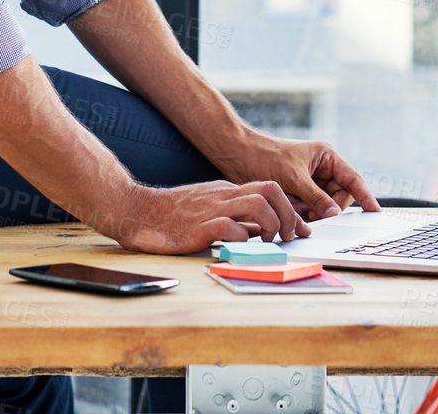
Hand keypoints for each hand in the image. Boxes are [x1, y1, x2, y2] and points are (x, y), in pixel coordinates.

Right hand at [100, 180, 310, 254]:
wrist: (136, 210)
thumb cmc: (170, 215)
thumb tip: (260, 233)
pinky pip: (232, 226)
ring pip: (259, 203)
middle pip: (272, 190)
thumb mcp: (208, 211)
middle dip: (290, 214)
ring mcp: (213, 208)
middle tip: (290, 236)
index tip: (300, 229)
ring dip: (273, 224)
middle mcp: (224, 195)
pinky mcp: (200, 226)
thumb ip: (234, 219)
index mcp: (226, 191)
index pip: (270, 190)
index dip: (291, 210)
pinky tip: (239, 247)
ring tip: (269, 242)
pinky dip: (243, 238)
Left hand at [212, 132, 380, 220]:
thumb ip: (316, 198)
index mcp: (326, 157)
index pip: (352, 179)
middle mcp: (321, 168)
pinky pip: (309, 207)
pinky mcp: (298, 190)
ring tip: (296, 208)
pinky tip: (291, 209)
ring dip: (313, 212)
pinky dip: (302, 212)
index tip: (375, 211)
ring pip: (323, 205)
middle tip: (313, 215)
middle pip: (338, 196)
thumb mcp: (294, 178)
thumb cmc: (265, 157)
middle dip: (328, 208)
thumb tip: (335, 214)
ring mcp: (310, 180)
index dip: (365, 196)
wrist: (237, 155)